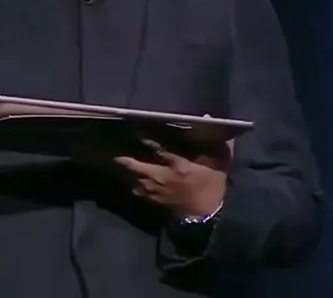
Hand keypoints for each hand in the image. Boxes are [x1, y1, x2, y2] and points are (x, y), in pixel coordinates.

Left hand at [114, 137, 232, 219]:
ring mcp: (154, 189)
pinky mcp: (152, 199)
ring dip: (123, 168)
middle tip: (112, 144)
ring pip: (131, 177)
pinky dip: (129, 180)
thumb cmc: (213, 184)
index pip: (156, 146)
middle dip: (122, 156)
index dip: (143, 136)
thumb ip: (216, 140)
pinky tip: (125, 174)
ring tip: (113, 157)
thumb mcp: (220, 161)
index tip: (134, 127)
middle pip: (134, 165)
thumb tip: (205, 117)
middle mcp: (162, 176)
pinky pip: (135, 188)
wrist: (207, 215)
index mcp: (178, 165)